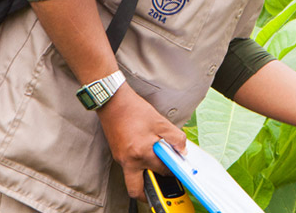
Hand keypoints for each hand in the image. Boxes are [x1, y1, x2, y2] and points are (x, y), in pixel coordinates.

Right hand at [96, 85, 187, 199]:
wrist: (113, 103)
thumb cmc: (135, 111)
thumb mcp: (161, 122)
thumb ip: (175, 139)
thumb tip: (182, 151)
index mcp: (141, 153)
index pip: (161, 171)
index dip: (171, 171)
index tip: (177, 171)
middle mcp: (128, 161)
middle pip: (136, 190)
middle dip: (148, 193)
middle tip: (161, 186)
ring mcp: (120, 159)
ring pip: (132, 179)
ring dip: (144, 176)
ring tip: (156, 165)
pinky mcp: (117, 155)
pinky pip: (129, 167)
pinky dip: (139, 165)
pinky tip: (147, 154)